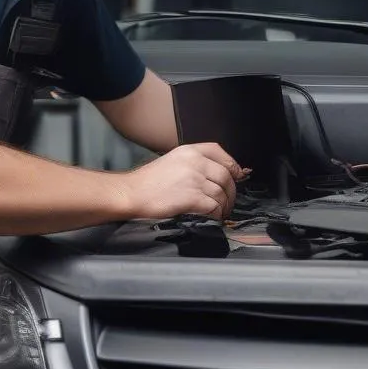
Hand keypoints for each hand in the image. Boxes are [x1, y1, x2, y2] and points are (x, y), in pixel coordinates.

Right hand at [126, 142, 244, 220]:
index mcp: (189, 151)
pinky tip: (213, 217)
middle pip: (225, 174)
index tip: (236, 175)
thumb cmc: (147, 182)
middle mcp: (194, 162)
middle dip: (231, 190)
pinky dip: (217, 213)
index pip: (219, 152)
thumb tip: (214, 174)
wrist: (131, 193)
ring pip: (221, 192)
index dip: (232, 165)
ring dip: (224, 205)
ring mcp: (194, 179)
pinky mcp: (192, 197)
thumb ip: (193, 163)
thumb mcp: (171, 161)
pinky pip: (214, 206)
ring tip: (221, 211)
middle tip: (229, 200)